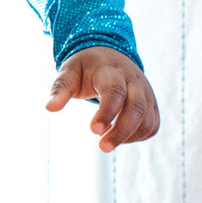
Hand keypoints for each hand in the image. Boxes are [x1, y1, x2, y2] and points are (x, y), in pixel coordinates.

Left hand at [46, 47, 160, 153]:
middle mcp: (134, 81)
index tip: (93, 130)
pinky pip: (152, 126)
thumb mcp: (69, 72)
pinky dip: (137, 136)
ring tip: (106, 141)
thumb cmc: (86, 67)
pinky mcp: (152, 105)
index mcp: (112, 71)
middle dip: (121, 131)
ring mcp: (146, 93)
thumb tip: (49, 108)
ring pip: (147, 120)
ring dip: (128, 136)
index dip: (106, 112)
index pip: (115, 92)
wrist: (111, 54)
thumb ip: (60, 89)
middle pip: (136, 108)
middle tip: (102, 148)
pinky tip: (118, 136)